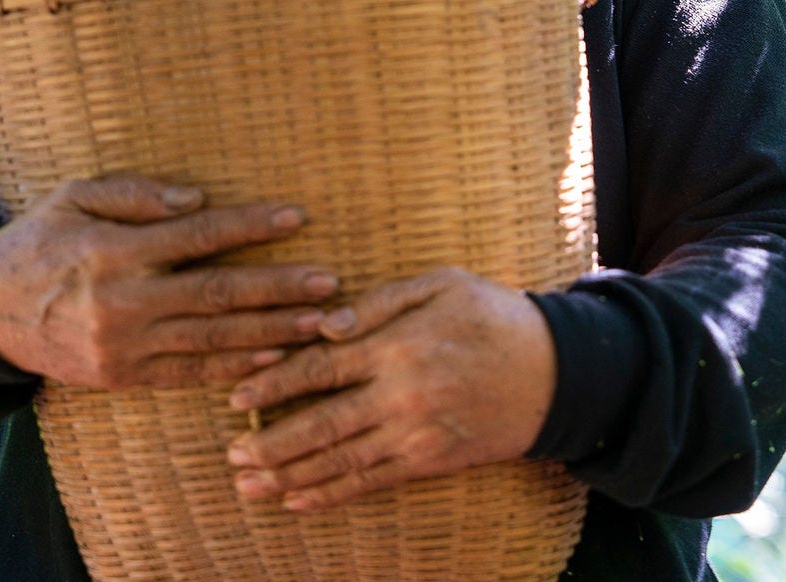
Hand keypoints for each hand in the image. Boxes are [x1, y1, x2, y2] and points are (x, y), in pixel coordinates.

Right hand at [0, 174, 339, 388]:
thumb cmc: (39, 240)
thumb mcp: (74, 196)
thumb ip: (136, 193)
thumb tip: (198, 199)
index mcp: (113, 250)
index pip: (198, 236)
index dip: (251, 226)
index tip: (297, 216)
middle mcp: (123, 303)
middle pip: (217, 295)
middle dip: (279, 289)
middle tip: (329, 283)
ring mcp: (124, 347)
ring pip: (212, 340)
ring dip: (272, 332)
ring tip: (320, 323)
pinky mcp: (124, 377)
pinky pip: (190, 373)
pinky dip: (236, 366)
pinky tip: (275, 357)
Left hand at [221, 267, 555, 511]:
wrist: (554, 371)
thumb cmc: (493, 315)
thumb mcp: (442, 283)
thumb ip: (379, 301)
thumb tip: (324, 325)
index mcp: (397, 345)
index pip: (319, 367)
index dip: (273, 383)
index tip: (236, 395)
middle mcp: (400, 394)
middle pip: (320, 423)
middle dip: (270, 442)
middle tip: (231, 454)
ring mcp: (415, 433)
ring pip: (339, 461)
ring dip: (290, 476)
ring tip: (248, 486)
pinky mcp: (430, 461)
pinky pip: (371, 482)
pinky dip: (331, 495)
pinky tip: (299, 501)